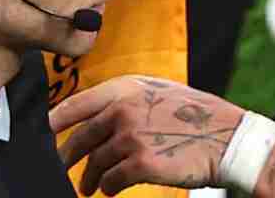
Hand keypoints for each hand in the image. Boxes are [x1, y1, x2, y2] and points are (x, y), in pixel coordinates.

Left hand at [51, 75, 245, 195]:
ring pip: (93, 164)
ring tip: (90, 187)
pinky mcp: (140, 164)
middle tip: (66, 168)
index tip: (46, 134)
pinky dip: (108, 189)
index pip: (74, 105)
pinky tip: (112, 191)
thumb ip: (125, 99)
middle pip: (79, 139)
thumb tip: (92, 118)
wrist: (228, 138)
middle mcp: (123, 109)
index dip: (54, 123)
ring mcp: (131, 136)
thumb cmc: (195, 116)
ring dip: (89, 179)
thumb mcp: (158, 91)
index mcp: (125, 88)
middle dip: (68, 159)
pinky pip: (110, 182)